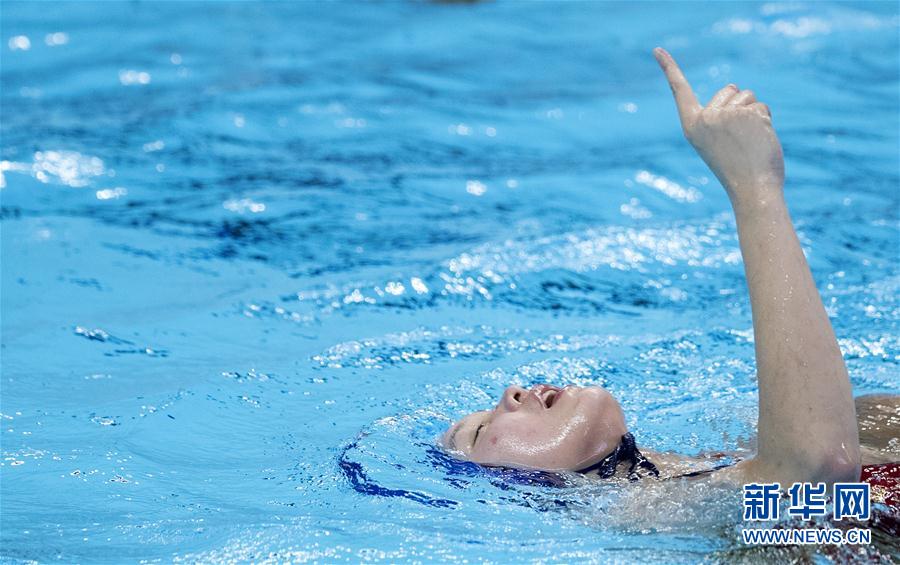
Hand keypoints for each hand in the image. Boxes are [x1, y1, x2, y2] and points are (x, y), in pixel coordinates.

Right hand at [653, 47, 784, 207]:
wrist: (751, 189)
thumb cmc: (736, 169)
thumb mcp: (717, 142)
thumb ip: (720, 117)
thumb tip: (733, 89)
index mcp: (692, 126)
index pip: (679, 91)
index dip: (669, 68)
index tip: (657, 49)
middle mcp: (705, 118)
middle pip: (728, 90)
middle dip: (739, 105)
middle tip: (739, 137)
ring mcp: (725, 115)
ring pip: (747, 96)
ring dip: (754, 113)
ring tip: (749, 140)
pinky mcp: (747, 114)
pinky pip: (762, 107)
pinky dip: (766, 121)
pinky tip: (759, 141)